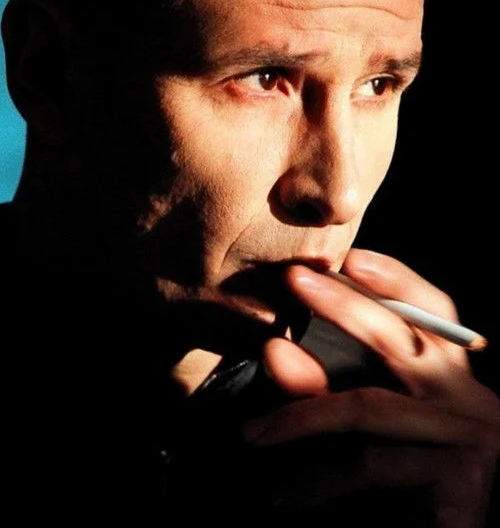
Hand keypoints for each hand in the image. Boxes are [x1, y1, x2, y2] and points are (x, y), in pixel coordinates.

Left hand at [242, 249, 499, 526]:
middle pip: (401, 337)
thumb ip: (325, 389)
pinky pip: (368, 464)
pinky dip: (317, 482)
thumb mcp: (360, 427)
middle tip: (294, 281)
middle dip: (343, 305)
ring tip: (250, 435)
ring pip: (368, 406)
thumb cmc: (399, 485)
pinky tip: (282, 498)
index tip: (352, 257)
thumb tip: (275, 349)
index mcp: (451, 376)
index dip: (397, 280)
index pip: (434, 312)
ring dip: (299, 417)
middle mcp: (468, 396)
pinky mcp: (457, 476)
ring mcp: (468, 433)